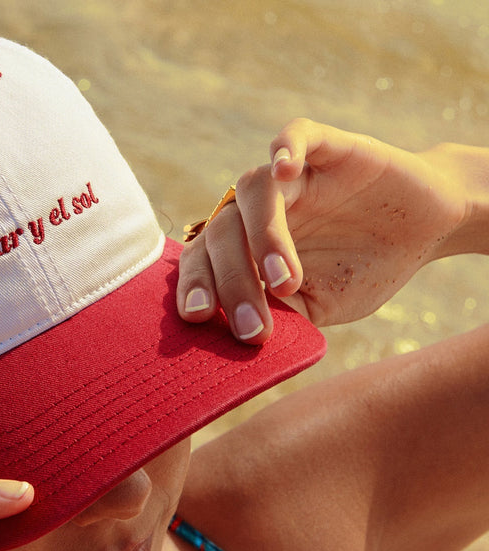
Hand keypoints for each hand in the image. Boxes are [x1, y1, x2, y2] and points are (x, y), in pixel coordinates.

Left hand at [177, 118, 468, 337]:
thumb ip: (282, 318)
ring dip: (263, 238)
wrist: (426, 231)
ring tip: (285, 284)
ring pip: (251, 192)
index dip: (195, 285)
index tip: (199, 319)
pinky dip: (286, 148)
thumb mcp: (318, 308)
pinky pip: (297, 135)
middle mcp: (257, 209)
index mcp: (244, 247)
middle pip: (221, 232)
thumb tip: (242, 344)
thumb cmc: (362, 270)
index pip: (203, 260)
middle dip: (232, 283)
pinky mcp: (328, 147)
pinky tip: (284, 170)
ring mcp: (291, 177)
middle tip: (253, 328)